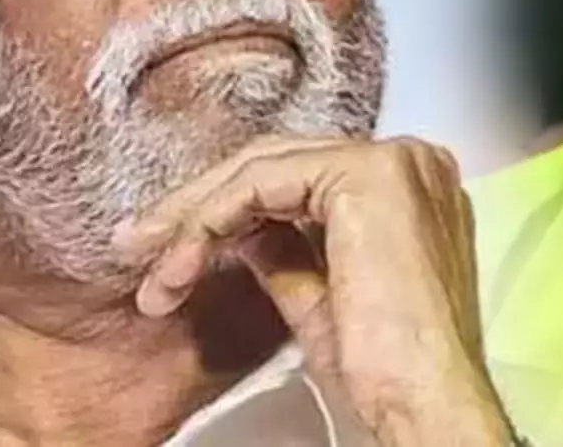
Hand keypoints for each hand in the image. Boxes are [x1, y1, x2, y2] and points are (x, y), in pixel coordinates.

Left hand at [114, 135, 513, 446]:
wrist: (422, 401)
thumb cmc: (389, 371)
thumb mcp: (321, 298)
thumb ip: (286, 254)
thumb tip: (240, 234)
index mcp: (411, 189)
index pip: (302, 176)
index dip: (231, 208)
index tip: (174, 253)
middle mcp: (411, 161)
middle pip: (278, 164)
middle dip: (199, 207)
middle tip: (140, 248)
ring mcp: (392, 162)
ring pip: (262, 167)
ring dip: (194, 218)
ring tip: (152, 269)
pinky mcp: (365, 174)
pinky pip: (261, 183)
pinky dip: (210, 220)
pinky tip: (182, 262)